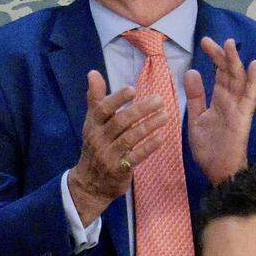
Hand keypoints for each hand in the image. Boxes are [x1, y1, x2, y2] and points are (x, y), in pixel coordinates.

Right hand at [68, 70, 166, 223]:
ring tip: (166, 115)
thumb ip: (95, 98)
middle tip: (159, 100)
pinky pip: (135, 157)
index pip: (103, 109)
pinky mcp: (119, 170)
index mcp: (92, 125)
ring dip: (149, 126)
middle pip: (120, 122)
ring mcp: (108, 156)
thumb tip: (93, 72)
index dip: (117, 99)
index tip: (133, 89)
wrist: (90, 183)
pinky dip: (149, 146)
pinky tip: (161, 137)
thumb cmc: (95, 146)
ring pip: (130, 138)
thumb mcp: (92, 123)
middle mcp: (98, 139)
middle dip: (140, 110)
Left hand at [186, 37, 255, 184]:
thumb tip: (191, 71)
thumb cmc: (209, 148)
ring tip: (230, 44)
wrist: (218, 171)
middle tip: (209, 40)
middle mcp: (231, 101)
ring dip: (235, 62)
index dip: (215, 57)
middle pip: (229, 73)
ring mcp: (239, 108)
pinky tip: (254, 66)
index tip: (205, 41)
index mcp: (220, 100)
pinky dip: (254, 81)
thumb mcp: (196, 119)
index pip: (219, 74)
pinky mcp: (243, 118)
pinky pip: (250, 97)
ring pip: (239, 81)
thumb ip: (195, 97)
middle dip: (221, 56)